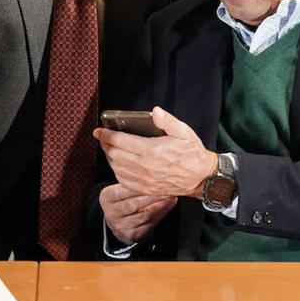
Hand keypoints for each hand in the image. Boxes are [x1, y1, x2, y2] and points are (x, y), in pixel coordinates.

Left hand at [92, 106, 215, 197]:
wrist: (200, 178)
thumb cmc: (191, 154)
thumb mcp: (184, 132)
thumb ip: (168, 120)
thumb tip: (155, 111)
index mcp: (152, 150)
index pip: (120, 141)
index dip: (106, 134)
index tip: (99, 130)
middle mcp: (145, 166)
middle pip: (114, 154)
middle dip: (105, 145)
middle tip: (103, 138)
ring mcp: (144, 179)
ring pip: (116, 168)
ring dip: (110, 157)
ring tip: (110, 149)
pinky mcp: (145, 189)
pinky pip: (123, 180)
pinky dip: (117, 171)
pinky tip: (119, 164)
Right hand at [100, 183, 175, 245]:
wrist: (118, 222)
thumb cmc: (123, 200)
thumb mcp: (121, 189)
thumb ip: (135, 184)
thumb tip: (157, 176)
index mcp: (107, 197)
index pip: (123, 190)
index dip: (140, 186)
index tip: (154, 179)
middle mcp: (112, 213)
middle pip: (134, 204)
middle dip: (153, 196)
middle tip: (167, 188)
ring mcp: (121, 226)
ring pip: (144, 215)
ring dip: (161, 205)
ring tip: (171, 196)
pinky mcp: (131, 234)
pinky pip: (150, 224)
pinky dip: (161, 213)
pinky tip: (168, 205)